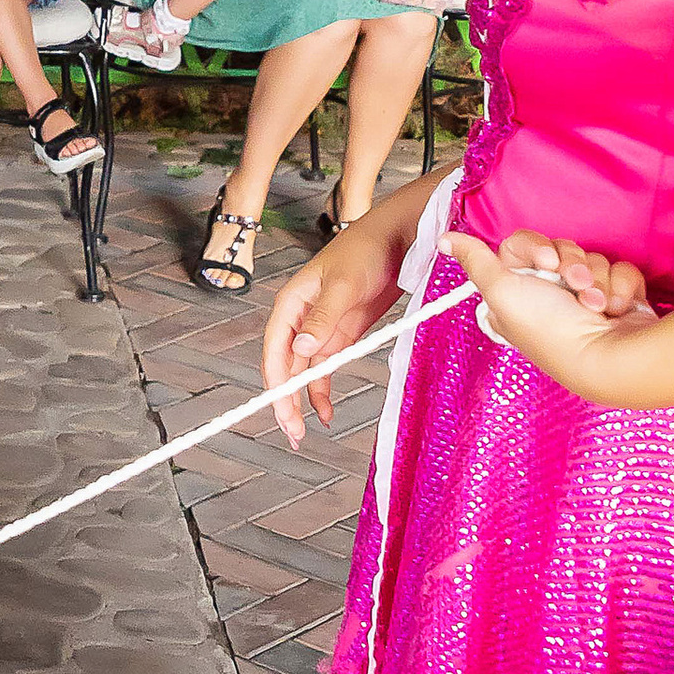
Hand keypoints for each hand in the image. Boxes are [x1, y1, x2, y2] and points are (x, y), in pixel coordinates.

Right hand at [263, 221, 408, 443]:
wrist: (399, 240)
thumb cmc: (365, 251)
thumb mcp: (344, 285)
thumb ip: (323, 318)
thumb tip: (301, 347)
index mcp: (291, 303)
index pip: (274, 350)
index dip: (276, 382)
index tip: (282, 409)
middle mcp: (301, 319)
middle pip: (285, 366)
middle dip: (285, 400)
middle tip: (292, 433)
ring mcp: (321, 328)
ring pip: (303, 372)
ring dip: (302, 400)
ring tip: (303, 432)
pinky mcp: (342, 334)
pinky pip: (326, 368)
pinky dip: (323, 389)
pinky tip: (326, 411)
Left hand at [443, 230, 646, 399]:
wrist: (609, 358)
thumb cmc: (551, 330)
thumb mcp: (501, 292)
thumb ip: (475, 261)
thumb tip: (445, 241)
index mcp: (517, 293)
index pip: (524, 246)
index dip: (536, 249)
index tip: (545, 263)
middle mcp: (549, 295)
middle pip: (561, 249)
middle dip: (571, 265)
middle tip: (574, 285)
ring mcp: (585, 297)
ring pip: (593, 258)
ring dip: (596, 279)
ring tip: (595, 306)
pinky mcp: (617, 298)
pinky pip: (620, 270)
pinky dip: (619, 288)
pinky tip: (614, 309)